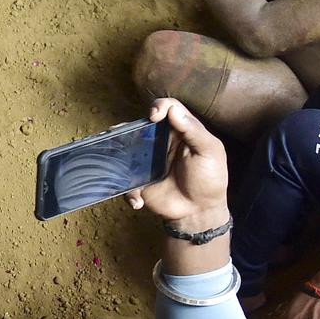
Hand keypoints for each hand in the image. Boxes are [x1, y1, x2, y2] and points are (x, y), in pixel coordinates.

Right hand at [125, 99, 228, 229]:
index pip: (168, 108)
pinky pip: (125, 180)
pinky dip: (129, 191)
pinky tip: (138, 201)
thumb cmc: (210, 179)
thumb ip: (194, 131)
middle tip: (120, 132)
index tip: (154, 116)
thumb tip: (173, 110)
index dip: (159, 106)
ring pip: (126, 149)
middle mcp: (162, 142)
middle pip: (141, 126)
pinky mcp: (140, 181)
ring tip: (110, 155)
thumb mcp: (210, 152)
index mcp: (181, 131)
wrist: (200, 212)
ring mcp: (148, 161)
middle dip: (127, 126)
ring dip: (115, 150)